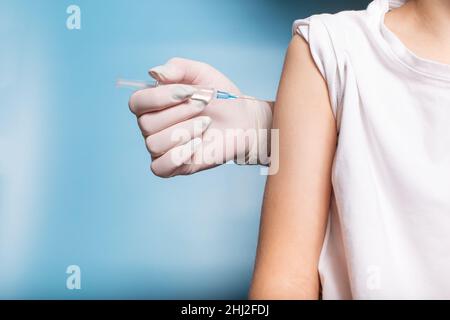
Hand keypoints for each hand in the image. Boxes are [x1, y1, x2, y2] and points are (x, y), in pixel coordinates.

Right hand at [128, 57, 272, 176]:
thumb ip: (177, 67)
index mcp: (153, 104)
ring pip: (153, 144)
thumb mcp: (201, 73)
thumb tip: (153, 72)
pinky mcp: (176, 166)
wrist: (243, 119)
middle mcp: (152, 127)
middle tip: (203, 106)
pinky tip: (198, 143)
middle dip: (179, 112)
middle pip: (145, 124)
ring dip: (184, 131)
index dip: (159, 97)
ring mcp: (163, 148)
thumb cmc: (220, 97)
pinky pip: (160, 168)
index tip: (188, 91)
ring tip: (205, 124)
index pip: (136, 102)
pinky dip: (178, 155)